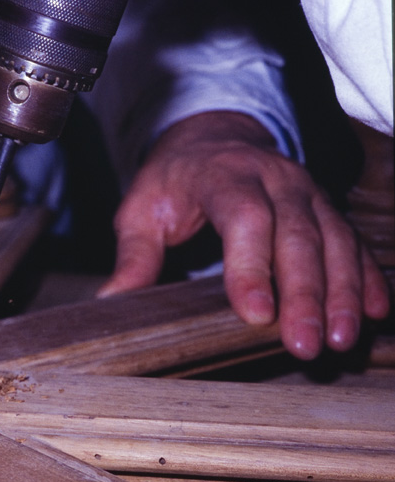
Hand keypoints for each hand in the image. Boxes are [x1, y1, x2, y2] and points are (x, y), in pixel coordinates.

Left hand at [97, 112, 389, 359]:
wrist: (214, 137)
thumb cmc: (173, 180)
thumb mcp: (141, 209)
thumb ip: (133, 254)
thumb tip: (112, 300)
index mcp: (223, 175)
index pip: (245, 219)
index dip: (251, 268)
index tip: (256, 315)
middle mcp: (274, 179)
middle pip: (298, 236)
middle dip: (305, 294)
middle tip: (304, 343)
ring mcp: (308, 191)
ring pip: (334, 241)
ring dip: (342, 292)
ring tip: (340, 338)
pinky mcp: (327, 208)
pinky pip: (353, 242)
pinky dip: (366, 277)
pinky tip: (374, 312)